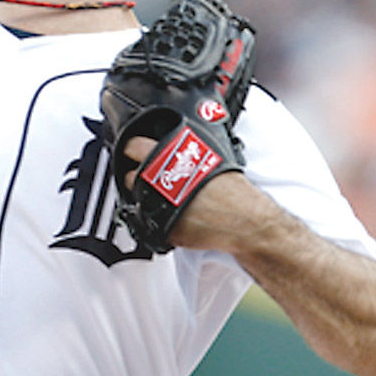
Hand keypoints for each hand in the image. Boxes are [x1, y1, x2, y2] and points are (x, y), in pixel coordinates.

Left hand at [120, 135, 256, 251]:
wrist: (246, 221)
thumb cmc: (235, 190)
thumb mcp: (212, 155)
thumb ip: (186, 150)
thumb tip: (176, 146)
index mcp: (170, 157)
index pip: (133, 146)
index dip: (131, 149)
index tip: (132, 152)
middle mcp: (160, 180)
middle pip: (129, 175)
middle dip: (134, 177)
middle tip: (146, 179)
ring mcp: (159, 206)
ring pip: (136, 200)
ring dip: (144, 198)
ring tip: (163, 199)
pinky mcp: (163, 229)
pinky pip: (151, 223)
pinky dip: (158, 220)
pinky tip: (174, 216)